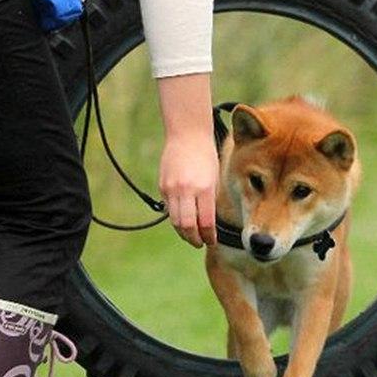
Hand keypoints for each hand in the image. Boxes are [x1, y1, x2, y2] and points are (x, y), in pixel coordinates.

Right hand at [159, 131, 218, 247]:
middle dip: (194, 239)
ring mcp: (172, 188)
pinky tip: (183, 219)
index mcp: (204, 188)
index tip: (211, 240)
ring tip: (191, 235)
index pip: (205, 222)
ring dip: (183, 232)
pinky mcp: (162, 186)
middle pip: (187, 226)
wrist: (187, 134)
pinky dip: (175, 217)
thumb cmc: (206, 156)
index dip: (208, 236)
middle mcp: (187, 190)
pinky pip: (168, 209)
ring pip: (175, 221)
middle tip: (199, 243)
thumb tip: (206, 225)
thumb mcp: (214, 179)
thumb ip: (209, 201)